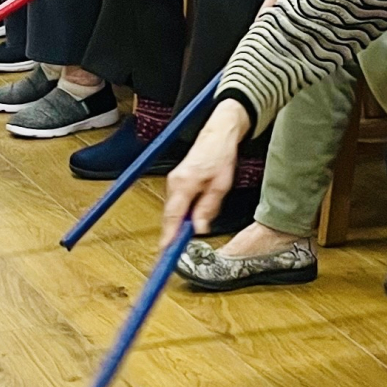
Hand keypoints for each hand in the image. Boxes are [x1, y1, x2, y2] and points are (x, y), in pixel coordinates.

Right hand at [161, 100, 250, 241]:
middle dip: (173, 234)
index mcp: (184, 184)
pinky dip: (181, 214)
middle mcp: (174, 183)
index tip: (165, 251)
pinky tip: (192, 218)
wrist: (217, 134)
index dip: (168, 236)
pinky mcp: (175, 181)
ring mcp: (172, 181)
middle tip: (174, 252)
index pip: (173, 216)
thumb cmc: (220, 156)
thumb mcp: (221, 186)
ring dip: (180, 223)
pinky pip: (176, 203)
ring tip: (189, 233)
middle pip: (170, 216)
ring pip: (173, 210)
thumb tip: (199, 229)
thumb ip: (208, 208)